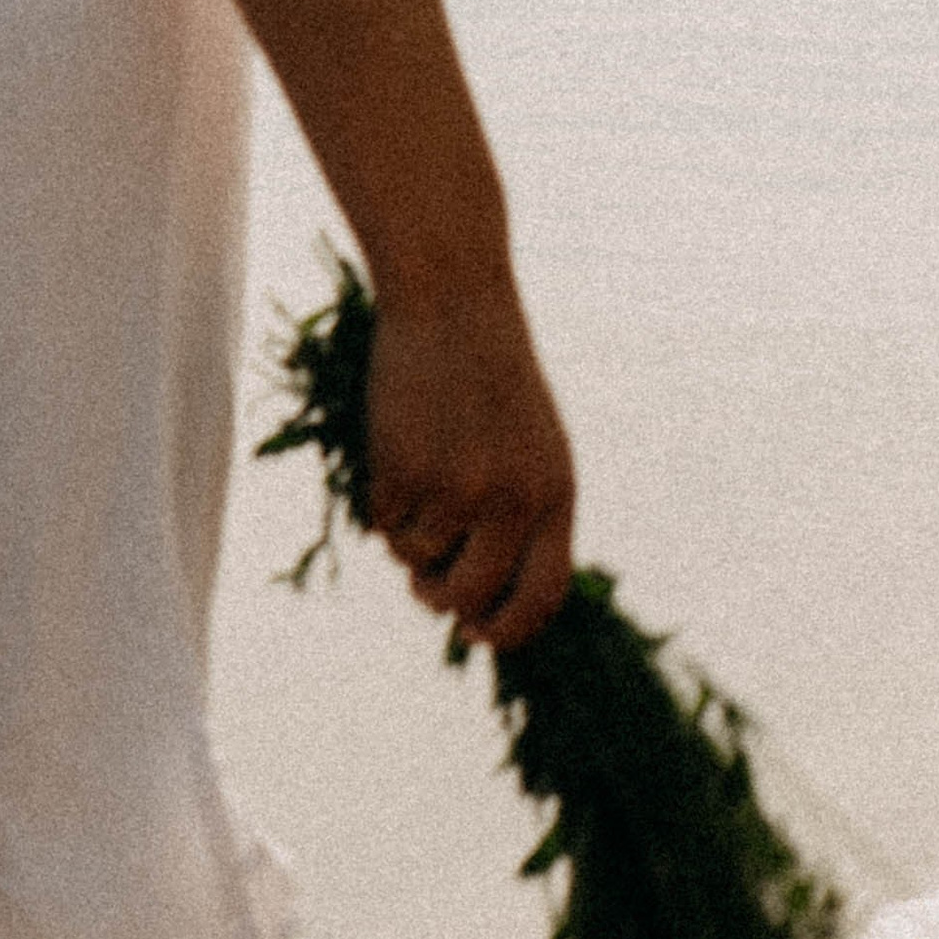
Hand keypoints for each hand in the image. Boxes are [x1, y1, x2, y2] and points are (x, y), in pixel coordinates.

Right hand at [365, 292, 574, 650]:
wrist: (452, 305)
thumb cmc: (491, 378)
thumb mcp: (532, 447)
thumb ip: (522, 517)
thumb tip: (475, 601)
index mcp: (556, 494)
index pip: (543, 593)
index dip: (509, 627)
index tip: (478, 634)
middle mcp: (512, 500)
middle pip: (471, 594)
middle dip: (442, 599)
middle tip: (425, 588)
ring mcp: (457, 488)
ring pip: (417, 560)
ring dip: (407, 539)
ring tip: (415, 483)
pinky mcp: (404, 472)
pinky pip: (383, 525)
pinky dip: (383, 504)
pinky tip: (395, 451)